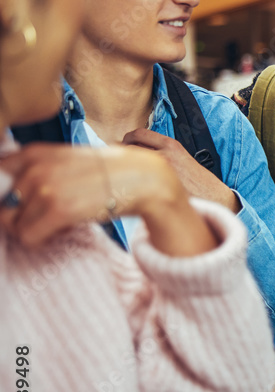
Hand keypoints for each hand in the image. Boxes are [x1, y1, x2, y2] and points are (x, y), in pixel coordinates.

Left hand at [0, 143, 215, 254]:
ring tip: (59, 220)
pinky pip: (28, 235)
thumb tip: (9, 194)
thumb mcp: (66, 161)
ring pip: (14, 223)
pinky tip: (60, 229)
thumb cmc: (107, 174)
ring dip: (34, 226)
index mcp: (34, 153)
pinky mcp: (59, 210)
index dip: (7, 195)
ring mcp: (46, 188)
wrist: (143, 179)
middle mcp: (34, 168)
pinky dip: (40, 238)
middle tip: (50, 213)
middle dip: (22, 213)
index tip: (22, 202)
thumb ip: (36, 170)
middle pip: (4, 204)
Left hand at [122, 128, 239, 212]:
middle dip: (119, 154)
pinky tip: (129, 187)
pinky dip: (127, 180)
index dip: (126, 140)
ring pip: (128, 162)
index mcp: (170, 144)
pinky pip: (134, 179)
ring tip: (121, 176)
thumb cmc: (199, 182)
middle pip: (127, 146)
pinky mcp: (157, 185)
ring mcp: (159, 169)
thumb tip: (140, 156)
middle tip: (118, 163)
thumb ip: (164, 154)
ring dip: (121, 167)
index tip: (123, 148)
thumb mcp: (183, 159)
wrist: (214, 197)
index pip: (137, 134)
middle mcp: (163, 153)